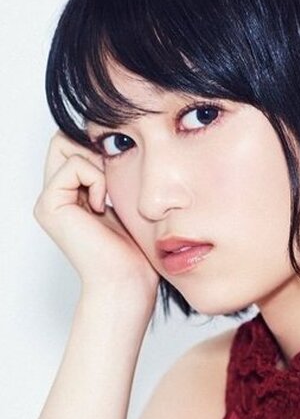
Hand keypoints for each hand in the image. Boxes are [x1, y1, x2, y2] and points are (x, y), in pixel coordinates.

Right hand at [34, 131, 159, 318]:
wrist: (127, 278)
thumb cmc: (132, 246)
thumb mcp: (122, 200)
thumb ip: (108, 175)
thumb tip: (112, 145)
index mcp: (70, 194)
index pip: (73, 144)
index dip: (97, 148)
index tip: (118, 173)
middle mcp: (55, 195)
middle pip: (64, 140)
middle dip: (92, 151)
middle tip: (110, 181)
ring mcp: (48, 200)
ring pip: (66, 145)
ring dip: (96, 166)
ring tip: (106, 199)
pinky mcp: (49, 205)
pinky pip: (74, 166)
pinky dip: (96, 180)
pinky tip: (102, 207)